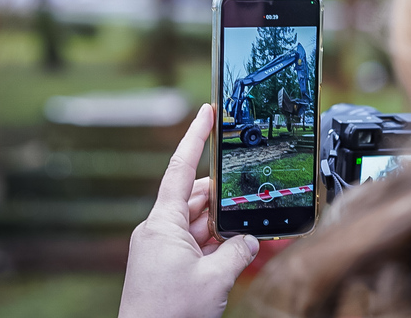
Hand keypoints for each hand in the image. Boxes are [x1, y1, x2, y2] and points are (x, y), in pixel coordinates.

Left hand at [118, 104, 259, 317]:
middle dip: (224, 195)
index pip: (180, 169)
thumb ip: (238, 253)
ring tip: (251, 227)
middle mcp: (159, 231)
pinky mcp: (167, 266)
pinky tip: (237, 249)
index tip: (205, 113)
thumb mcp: (214, 280)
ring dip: (223, 225)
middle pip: (196, 198)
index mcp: (162, 224)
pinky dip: (216, 244)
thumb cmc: (168, 316)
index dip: (194, 137)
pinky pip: (195, 244)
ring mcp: (162, 249)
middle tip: (251, 189)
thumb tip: (250, 241)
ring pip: (199, 223)